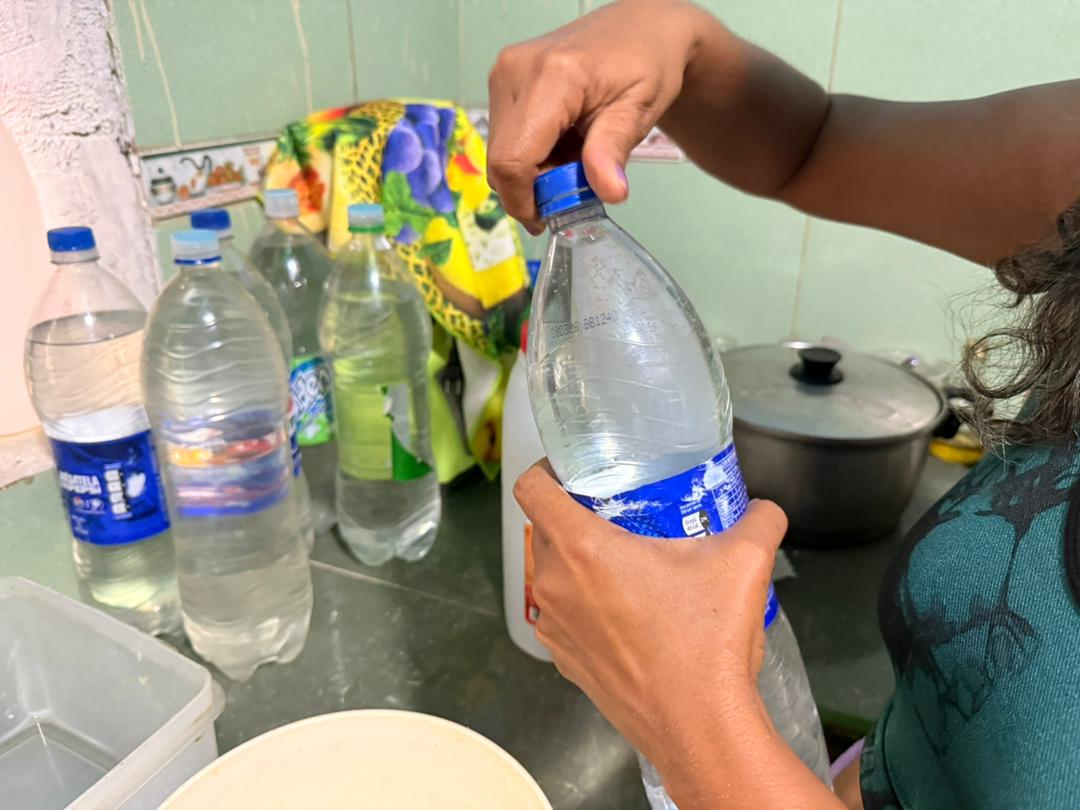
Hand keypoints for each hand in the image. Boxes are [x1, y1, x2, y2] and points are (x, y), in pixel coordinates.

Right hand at [487, 0, 713, 231]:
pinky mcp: (503, 80)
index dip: (524, 200)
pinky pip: (504, 137)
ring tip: (574, 159)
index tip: (549, 220)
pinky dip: (531, 155)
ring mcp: (504, 74)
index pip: (513, 159)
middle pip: (501, 160)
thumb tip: (609, 192)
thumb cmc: (646, 61)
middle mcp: (515, 71)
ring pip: (500, 153)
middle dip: (533, 189)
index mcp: (551, 77)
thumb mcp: (638, 110)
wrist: (641, 27)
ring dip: (533, 172)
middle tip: (574, 188)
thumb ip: (613, 151)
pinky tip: (563, 144)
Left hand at [513, 460, 787, 780]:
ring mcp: (556, 629)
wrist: (700, 728)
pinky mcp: (566, 663)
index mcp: (581, 548)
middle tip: (619, 515)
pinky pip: (565, 617)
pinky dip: (587, 607)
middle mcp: (555, 585)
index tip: (572, 470)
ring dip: (581, 565)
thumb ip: (759, 521)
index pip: (531, 487)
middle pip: (544, 530)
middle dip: (576, 516)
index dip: (546, 469)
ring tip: (629, 567)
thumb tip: (764, 510)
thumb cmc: (707, 642)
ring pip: (554, 575)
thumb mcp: (743, 562)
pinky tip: (630, 615)